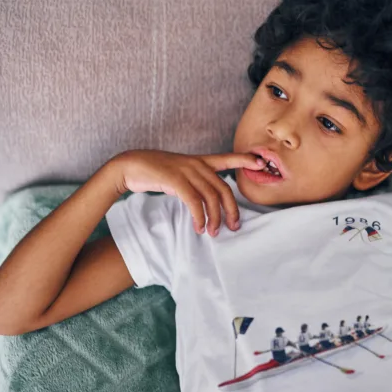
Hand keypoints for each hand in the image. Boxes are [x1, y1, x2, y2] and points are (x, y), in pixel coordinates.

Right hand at [110, 150, 265, 235]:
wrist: (131, 165)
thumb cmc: (156, 171)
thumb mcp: (180, 173)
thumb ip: (195, 181)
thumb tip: (207, 200)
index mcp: (200, 161)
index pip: (227, 158)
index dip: (245, 160)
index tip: (261, 163)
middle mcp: (197, 164)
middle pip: (224, 188)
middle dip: (232, 209)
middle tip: (235, 226)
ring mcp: (187, 171)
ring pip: (211, 197)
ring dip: (215, 218)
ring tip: (214, 232)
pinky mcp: (175, 179)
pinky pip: (194, 201)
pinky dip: (199, 216)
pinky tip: (199, 227)